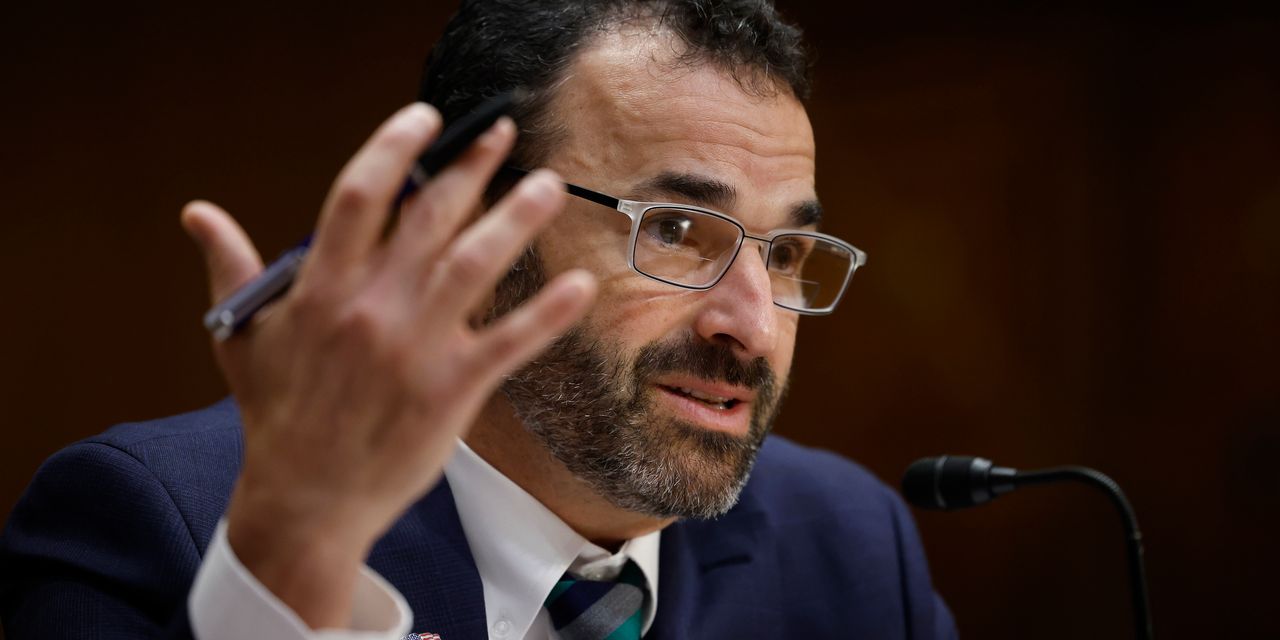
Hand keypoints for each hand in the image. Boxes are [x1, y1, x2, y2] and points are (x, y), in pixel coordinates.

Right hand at [181, 103, 595, 626]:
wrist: (305, 501)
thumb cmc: (277, 417)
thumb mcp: (242, 338)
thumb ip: (232, 268)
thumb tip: (199, 213)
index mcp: (319, 288)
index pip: (359, 195)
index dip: (395, 147)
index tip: (426, 119)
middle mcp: (370, 307)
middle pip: (430, 216)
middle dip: (470, 167)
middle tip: (503, 134)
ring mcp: (414, 347)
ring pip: (476, 264)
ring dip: (516, 219)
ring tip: (548, 186)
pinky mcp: (452, 388)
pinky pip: (511, 340)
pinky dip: (548, 311)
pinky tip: (580, 283)